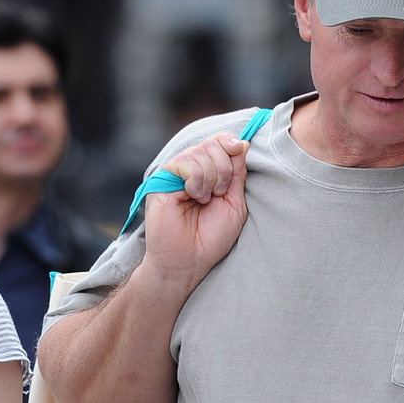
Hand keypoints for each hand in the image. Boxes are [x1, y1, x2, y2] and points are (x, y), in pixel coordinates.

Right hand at [140, 131, 250, 290]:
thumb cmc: (210, 238)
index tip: (240, 151)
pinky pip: (183, 162)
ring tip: (204, 200)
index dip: (231, 143)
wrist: (188, 261)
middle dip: (223, 168)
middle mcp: (192, 169)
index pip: (220, 141)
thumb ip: (237, 173)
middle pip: (212, 143)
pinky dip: (196, 180)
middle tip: (218, 193)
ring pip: (199, 151)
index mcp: (209, 172)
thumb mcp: (234, 203)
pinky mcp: (161, 179)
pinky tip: (193, 197)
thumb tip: (242, 143)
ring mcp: (175, 174)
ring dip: (210, 177)